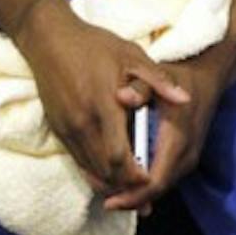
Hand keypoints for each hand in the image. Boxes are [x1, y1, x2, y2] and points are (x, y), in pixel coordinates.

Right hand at [16, 2, 189, 202]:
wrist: (50, 40)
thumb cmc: (95, 45)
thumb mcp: (132, 55)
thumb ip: (158, 82)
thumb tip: (186, 100)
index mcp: (103, 105)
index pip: (119, 155)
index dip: (135, 174)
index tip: (151, 179)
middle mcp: (82, 123)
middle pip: (105, 170)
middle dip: (126, 186)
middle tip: (145, 194)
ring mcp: (67, 128)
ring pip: (90, 169)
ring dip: (110, 183)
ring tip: (131, 191)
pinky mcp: (58, 129)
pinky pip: (77, 161)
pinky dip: (94, 173)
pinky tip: (108, 176)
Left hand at [102, 48, 231, 213]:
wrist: (206, 79)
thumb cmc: (178, 77)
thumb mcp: (156, 76)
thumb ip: (139, 88)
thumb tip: (122, 96)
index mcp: (178, 138)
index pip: (156, 180)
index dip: (132, 194)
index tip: (109, 200)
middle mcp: (187, 154)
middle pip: (158, 190)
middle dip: (132, 199)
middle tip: (105, 201)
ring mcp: (190, 159)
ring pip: (162, 188)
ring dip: (138, 194)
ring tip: (111, 194)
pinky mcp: (188, 159)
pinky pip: (166, 179)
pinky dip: (147, 186)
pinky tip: (127, 183)